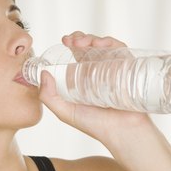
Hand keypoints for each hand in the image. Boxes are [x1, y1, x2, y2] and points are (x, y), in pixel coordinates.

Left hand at [38, 31, 151, 146]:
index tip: (63, 41)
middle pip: (88, 47)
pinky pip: (120, 50)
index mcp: (82, 79)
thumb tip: (43, 73)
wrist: (121, 132)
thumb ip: (48, 97)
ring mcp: (112, 69)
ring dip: (92, 39)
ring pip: (103, 46)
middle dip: (79, 38)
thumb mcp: (65, 112)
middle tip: (71, 40)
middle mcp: (97, 72)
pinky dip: (110, 43)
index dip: (69, 45)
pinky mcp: (127, 68)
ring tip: (82, 43)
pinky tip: (100, 45)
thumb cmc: (94, 125)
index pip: (75, 56)